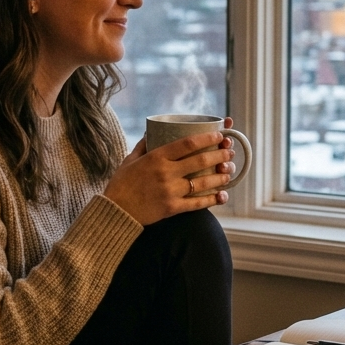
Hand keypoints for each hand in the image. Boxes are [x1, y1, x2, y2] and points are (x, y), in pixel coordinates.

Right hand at [103, 128, 236, 225]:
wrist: (115, 211)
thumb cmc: (121, 184)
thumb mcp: (130, 160)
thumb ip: (143, 146)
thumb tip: (150, 132)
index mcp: (156, 157)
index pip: (187, 143)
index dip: (206, 138)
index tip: (219, 135)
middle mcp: (165, 172)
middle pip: (199, 161)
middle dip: (218, 155)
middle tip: (229, 152)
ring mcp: (170, 191)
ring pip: (202, 182)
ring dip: (219, 177)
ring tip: (229, 173)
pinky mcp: (171, 208)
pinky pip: (197, 203)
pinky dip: (212, 199)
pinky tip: (222, 196)